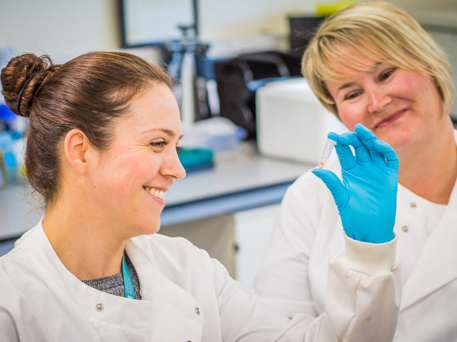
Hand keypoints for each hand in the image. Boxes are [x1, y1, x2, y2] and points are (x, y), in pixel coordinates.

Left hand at [312, 124, 398, 242]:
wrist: (370, 230)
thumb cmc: (354, 215)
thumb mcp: (340, 197)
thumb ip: (331, 182)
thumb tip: (315, 170)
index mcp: (350, 171)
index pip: (345, 152)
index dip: (339, 143)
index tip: (331, 136)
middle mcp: (364, 168)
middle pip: (359, 147)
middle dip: (352, 138)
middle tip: (345, 135)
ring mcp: (377, 170)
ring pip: (374, 148)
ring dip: (368, 139)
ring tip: (360, 131)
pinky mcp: (390, 175)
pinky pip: (389, 158)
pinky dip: (385, 149)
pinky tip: (376, 144)